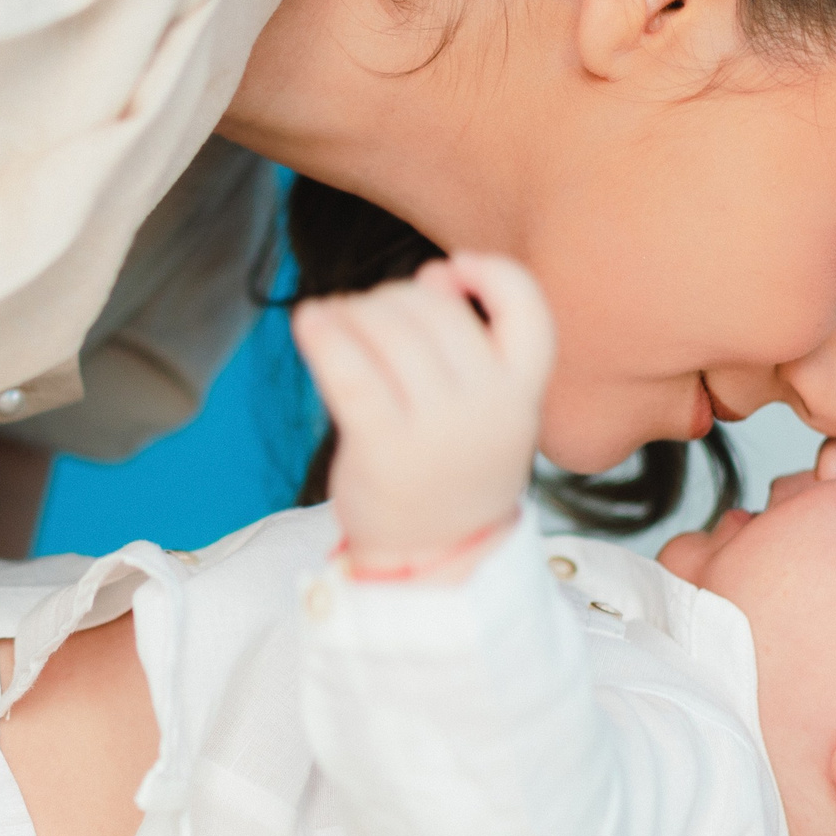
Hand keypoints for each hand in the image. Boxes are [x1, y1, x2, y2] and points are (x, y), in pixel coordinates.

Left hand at [290, 255, 554, 577]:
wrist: (430, 565)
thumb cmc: (451, 472)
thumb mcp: (490, 413)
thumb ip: (474, 348)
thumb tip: (433, 276)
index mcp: (524, 396)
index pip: (528, 310)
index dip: (491, 274)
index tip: (446, 270)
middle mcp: (488, 410)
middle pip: (435, 312)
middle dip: (391, 299)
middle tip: (364, 315)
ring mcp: (439, 433)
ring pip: (389, 333)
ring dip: (351, 312)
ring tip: (332, 320)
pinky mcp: (384, 451)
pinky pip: (350, 371)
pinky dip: (323, 335)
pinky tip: (307, 320)